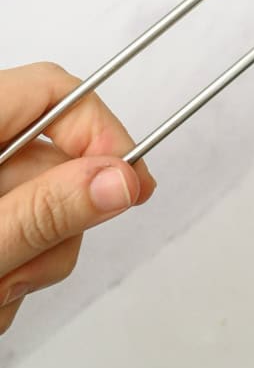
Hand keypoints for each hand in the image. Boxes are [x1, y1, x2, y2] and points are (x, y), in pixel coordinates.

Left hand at [0, 62, 155, 333]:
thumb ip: (46, 212)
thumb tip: (121, 180)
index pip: (56, 92)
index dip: (100, 133)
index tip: (127, 185)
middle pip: (55, 162)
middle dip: (58, 226)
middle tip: (27, 268)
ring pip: (42, 211)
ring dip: (32, 264)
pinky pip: (19, 240)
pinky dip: (13, 275)